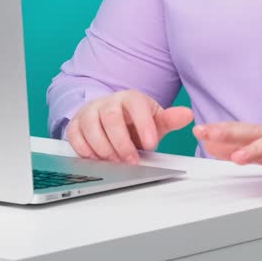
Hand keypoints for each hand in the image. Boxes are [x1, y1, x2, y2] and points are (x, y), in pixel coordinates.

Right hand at [66, 90, 193, 164]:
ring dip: (103, 148)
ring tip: (116, 161)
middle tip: (132, 160)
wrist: (110, 116)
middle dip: (121, 142)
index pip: (136, 106)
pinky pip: (74, 135)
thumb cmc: (134, 121)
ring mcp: (89, 112)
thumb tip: (187, 115)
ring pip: (90, 126)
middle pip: (110, 117)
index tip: (151, 144)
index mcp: (130, 99)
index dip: (143, 125)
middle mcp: (107, 102)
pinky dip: (85, 150)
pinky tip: (98, 158)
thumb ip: (170, 119)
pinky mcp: (76, 124)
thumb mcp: (154, 119)